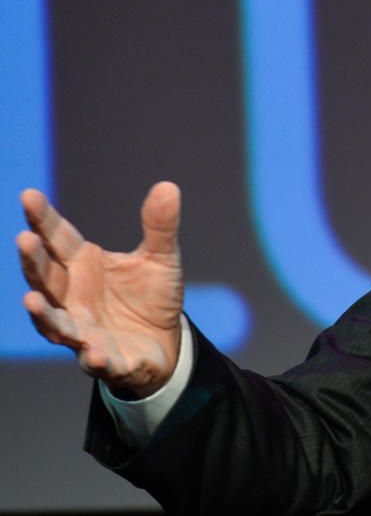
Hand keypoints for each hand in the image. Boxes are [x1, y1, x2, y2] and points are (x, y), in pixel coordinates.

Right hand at [16, 182, 184, 396]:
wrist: (166, 341)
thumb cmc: (151, 296)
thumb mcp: (162, 257)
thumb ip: (159, 226)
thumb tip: (167, 186)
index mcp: (84, 266)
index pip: (59, 239)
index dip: (43, 220)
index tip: (29, 195)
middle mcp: (74, 298)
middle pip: (47, 280)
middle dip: (33, 262)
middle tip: (25, 240)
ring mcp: (85, 331)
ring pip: (56, 324)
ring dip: (44, 315)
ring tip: (31, 301)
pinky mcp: (107, 361)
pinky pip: (97, 360)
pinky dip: (94, 357)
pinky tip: (95, 351)